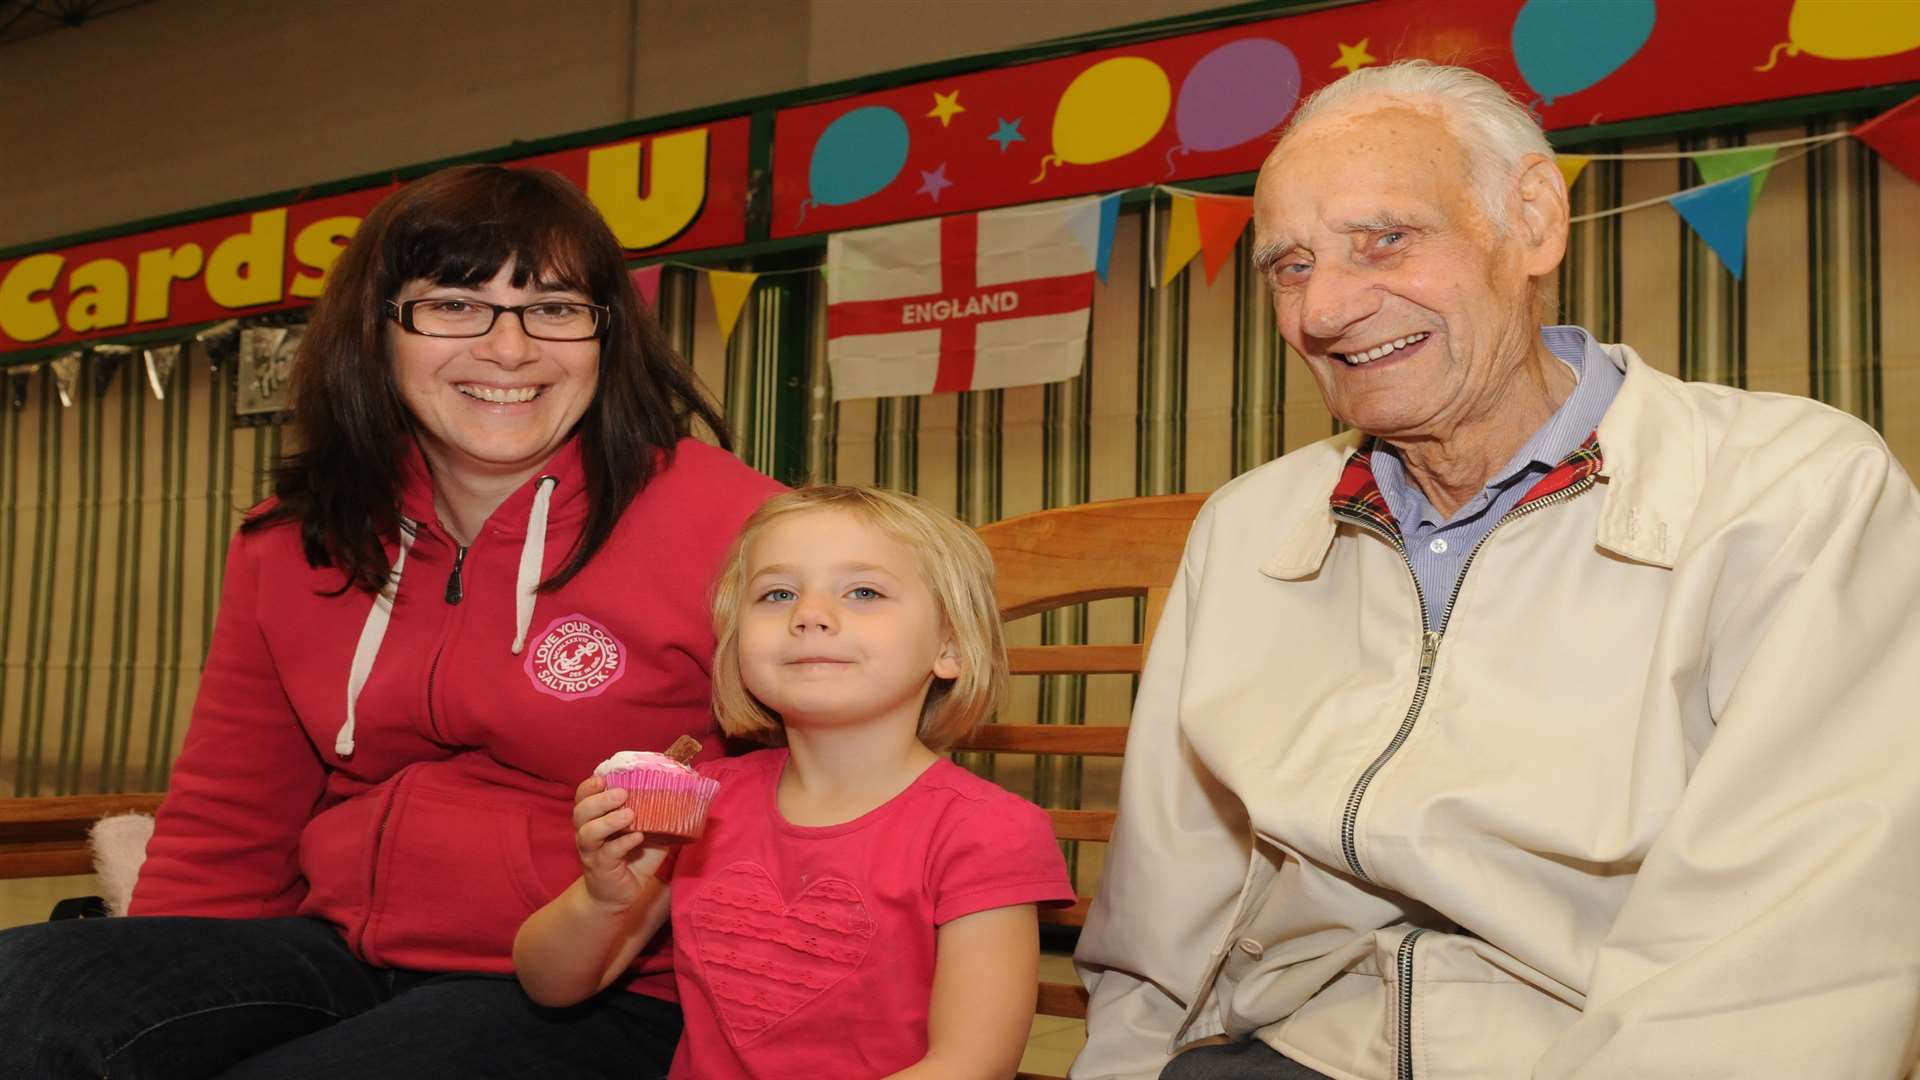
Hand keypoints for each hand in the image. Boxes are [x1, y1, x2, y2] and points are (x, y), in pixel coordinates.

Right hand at [572, 774, 664, 908]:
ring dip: (608, 821)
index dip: (589, 787)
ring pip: (588, 833)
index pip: (583, 798)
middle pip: (581, 812)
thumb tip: (681, 798)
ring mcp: (593, 852)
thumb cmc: (632, 860)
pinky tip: (637, 837)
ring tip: (629, 814)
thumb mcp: (646, 833)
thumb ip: (655, 817)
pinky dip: (622, 843)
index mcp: (595, 820)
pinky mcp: (601, 868)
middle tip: (622, 793)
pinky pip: (607, 854)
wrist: (619, 896)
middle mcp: (588, 834)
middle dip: (599, 800)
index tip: (603, 778)